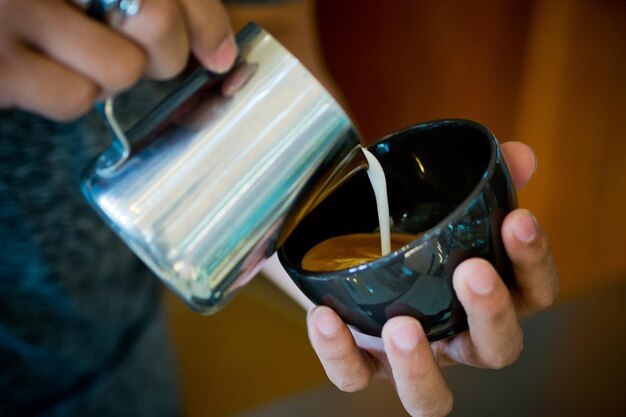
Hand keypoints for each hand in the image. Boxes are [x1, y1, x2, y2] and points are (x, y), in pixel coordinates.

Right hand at [0, 0, 236, 119]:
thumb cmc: (25, 4)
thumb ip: (169, 3)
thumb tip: (222, 56)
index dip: (203, 19)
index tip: (217, 53)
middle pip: (158, 28)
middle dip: (158, 51)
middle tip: (126, 42)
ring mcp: (13, 14)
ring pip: (120, 71)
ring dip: (104, 72)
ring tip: (64, 48)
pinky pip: (75, 99)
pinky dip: (67, 93)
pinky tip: (37, 69)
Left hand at [307, 141, 559, 416]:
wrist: (349, 248)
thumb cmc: (409, 231)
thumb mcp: (439, 199)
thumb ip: (478, 179)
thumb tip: (516, 154)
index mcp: (488, 296)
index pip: (533, 292)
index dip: (534, 261)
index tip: (517, 219)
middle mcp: (457, 338)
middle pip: (496, 350)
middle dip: (491, 314)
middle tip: (472, 271)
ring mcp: (410, 359)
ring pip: (430, 397)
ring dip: (420, 366)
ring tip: (402, 326)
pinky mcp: (363, 364)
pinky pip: (353, 375)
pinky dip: (339, 352)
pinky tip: (324, 316)